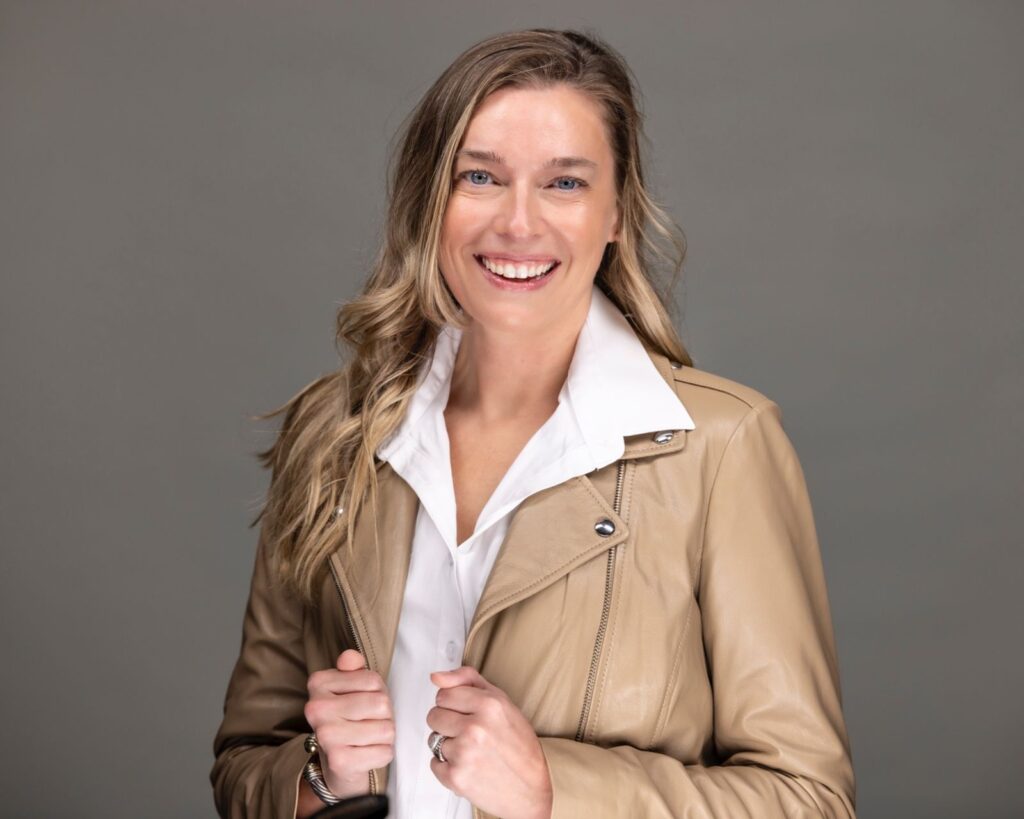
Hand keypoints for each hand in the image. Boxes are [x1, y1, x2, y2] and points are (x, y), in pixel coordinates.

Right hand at [303, 649, 395, 798]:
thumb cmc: (350, 717)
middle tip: (370, 722)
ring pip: (386, 729)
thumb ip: (354, 668)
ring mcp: (326, 736)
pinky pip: (383, 752)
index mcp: (319, 683)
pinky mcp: (339, 761)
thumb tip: (350, 657)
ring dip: (385, 736)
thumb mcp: (353, 687)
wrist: (338, 762)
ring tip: (369, 738)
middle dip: (385, 715)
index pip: (372, 680)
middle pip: (381, 704)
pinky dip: (383, 754)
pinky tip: (368, 753)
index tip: (365, 702)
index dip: (379, 692)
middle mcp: (317, 709)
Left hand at [426, 665, 552, 818]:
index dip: (454, 704)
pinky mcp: (456, 777)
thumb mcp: (501, 701)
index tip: (466, 713)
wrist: (531, 789)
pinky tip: (469, 766)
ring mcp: (464, 753)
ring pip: (433, 739)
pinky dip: (447, 766)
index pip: (444, 694)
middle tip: (469, 733)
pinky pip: (434, 763)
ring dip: (448, 745)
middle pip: (434, 715)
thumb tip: (435, 676)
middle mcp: (475, 727)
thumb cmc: (518, 745)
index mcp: (489, 704)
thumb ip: (467, 680)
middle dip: (447, 723)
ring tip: (472, 751)